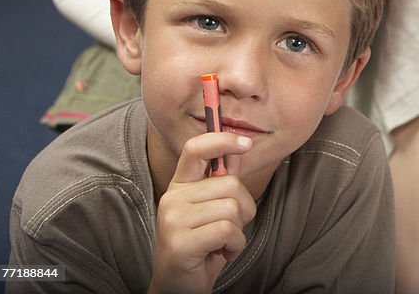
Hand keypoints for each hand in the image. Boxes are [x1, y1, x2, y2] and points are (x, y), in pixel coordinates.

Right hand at [149, 133, 256, 293]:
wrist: (179, 287)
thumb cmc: (202, 246)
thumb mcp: (213, 209)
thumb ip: (222, 180)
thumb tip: (238, 148)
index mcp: (179, 186)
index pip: (195, 149)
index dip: (222, 140)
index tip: (246, 143)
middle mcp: (172, 198)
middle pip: (230, 183)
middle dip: (243, 208)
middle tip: (230, 229)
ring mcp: (173, 220)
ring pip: (232, 208)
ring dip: (238, 231)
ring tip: (222, 243)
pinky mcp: (180, 242)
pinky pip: (227, 230)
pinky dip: (235, 245)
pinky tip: (222, 253)